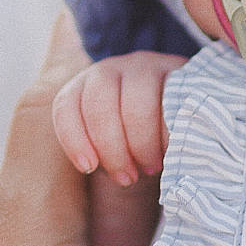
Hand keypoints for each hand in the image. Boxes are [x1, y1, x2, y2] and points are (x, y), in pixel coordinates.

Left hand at [52, 52, 182, 185]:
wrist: (179, 114)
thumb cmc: (136, 139)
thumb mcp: (111, 144)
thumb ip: (101, 153)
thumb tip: (106, 174)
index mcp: (84, 87)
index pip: (67, 106)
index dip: (74, 140)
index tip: (88, 168)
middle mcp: (110, 71)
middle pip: (99, 106)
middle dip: (112, 149)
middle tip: (128, 177)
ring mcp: (143, 68)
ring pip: (135, 104)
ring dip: (142, 143)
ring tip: (152, 167)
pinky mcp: (176, 72)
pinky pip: (170, 102)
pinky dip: (168, 132)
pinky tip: (171, 150)